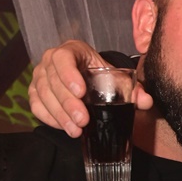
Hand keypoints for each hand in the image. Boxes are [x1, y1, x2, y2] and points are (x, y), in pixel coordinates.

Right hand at [29, 41, 152, 136]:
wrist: (87, 76)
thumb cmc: (100, 75)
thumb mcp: (115, 77)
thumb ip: (133, 88)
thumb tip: (146, 101)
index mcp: (71, 50)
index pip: (63, 58)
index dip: (68, 74)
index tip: (81, 92)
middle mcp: (50, 61)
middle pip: (53, 81)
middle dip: (68, 104)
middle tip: (83, 120)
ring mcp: (40, 77)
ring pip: (43, 96)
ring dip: (60, 115)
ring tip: (76, 130)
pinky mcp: (35, 92)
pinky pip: (37, 106)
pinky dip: (49, 118)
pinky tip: (64, 127)